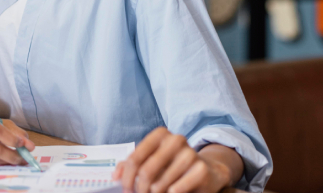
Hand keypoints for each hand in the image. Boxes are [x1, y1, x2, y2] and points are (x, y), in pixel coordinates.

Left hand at [112, 127, 239, 192]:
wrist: (208, 170)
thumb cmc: (173, 165)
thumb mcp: (152, 160)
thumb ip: (132, 164)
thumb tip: (115, 177)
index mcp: (160, 134)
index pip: (134, 158)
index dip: (127, 178)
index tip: (126, 189)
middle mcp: (176, 140)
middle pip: (145, 172)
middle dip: (139, 189)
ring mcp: (190, 154)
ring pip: (159, 184)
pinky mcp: (200, 169)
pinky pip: (175, 190)